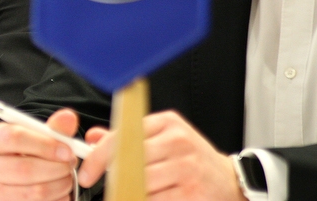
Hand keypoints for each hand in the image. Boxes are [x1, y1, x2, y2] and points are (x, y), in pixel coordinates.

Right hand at [0, 108, 86, 200]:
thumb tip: (68, 117)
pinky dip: (58, 198)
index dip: (44, 144)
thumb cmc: (28, 151)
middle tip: (70, 164)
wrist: (18, 175)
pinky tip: (61, 189)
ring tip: (68, 176)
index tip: (67, 150)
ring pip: (34, 192)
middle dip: (55, 167)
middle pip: (24, 168)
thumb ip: (54, 127)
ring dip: (60, 184)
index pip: (14, 137)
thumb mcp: (38, 136)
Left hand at [77, 110, 245, 200]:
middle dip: (113, 179)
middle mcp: (178, 142)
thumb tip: (92, 139)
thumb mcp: (161, 138)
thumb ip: (126, 138)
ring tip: (128, 194)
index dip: (99, 158)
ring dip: (129, 194)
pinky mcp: (193, 194)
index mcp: (166, 123)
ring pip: (141, 185)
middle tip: (107, 188)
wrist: (228, 181)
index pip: (122, 137)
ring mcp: (188, 169)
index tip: (87, 174)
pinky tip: (144, 199)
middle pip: (129, 163)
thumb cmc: (189, 158)